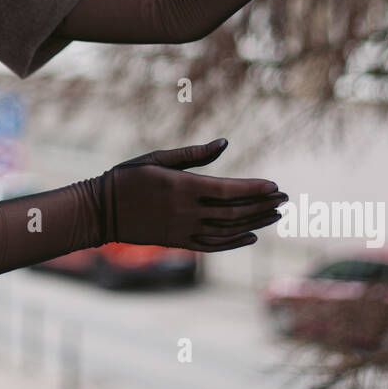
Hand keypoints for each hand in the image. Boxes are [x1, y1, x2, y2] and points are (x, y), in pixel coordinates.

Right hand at [95, 138, 287, 252]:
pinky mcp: (179, 243)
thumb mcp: (158, 158)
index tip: (275, 185)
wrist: (102, 211)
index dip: (254, 189)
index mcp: (183, 187)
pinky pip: (213, 245)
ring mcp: (183, 230)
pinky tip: (251, 237)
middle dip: (262, 205)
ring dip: (255, 223)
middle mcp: (187, 212)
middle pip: (234, 212)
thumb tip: (225, 143)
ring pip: (228, 230)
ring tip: (276, 216)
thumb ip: (194, 154)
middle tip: (285, 199)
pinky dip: (234, 242)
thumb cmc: (128, 177)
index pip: (228, 189)